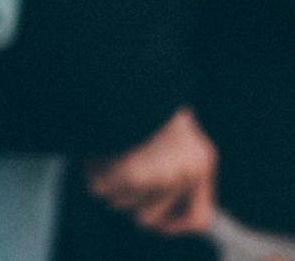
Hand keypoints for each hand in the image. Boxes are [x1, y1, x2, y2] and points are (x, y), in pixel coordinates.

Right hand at [84, 107, 216, 236]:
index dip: (173, 224)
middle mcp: (185, 173)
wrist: (130, 70)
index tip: (157, 221)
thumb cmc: (147, 96)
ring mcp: (157, 176)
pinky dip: (92, 168)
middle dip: (129, 197)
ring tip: (111, 147)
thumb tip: (156, 212)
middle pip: (150, 218)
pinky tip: (99, 145)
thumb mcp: (175, 131)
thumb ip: (172, 166)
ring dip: (109, 181)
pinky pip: (98, 188)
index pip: (198, 218)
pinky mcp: (127, 173)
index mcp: (202, 162)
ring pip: (121, 203)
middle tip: (121, 167)